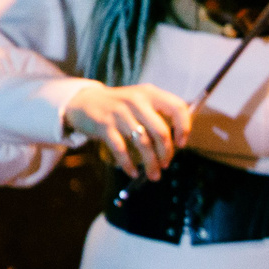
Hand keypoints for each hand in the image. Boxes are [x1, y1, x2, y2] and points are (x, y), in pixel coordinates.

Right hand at [65, 83, 191, 180]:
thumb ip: (158, 115)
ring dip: (150, 162)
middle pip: (161, 131)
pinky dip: (128, 164)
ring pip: (143, 143)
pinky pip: (121, 149)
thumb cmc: (120, 106)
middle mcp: (137, 101)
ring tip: (154, 175)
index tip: (182, 144)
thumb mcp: (141, 101)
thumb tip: (178, 142)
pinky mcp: (104, 125)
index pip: (177, 107)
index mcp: (150, 94)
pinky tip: (133, 172)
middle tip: (165, 165)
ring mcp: (120, 113)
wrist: (84, 101)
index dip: (184, 127)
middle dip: (166, 152)